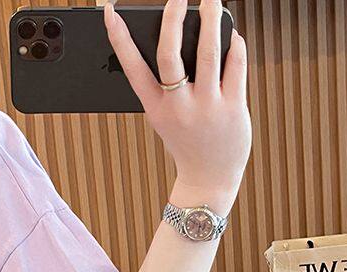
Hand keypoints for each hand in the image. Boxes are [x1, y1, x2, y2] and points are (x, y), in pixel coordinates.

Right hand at [103, 0, 251, 198]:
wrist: (209, 179)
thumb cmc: (187, 142)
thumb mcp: (166, 118)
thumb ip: (168, 86)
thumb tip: (182, 39)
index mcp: (156, 108)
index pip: (132, 68)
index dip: (119, 38)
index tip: (110, 12)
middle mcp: (179, 107)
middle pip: (169, 53)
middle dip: (172, 17)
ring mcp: (207, 106)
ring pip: (208, 50)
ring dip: (211, 19)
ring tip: (211, 1)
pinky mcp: (233, 106)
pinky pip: (235, 63)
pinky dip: (234, 43)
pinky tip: (232, 34)